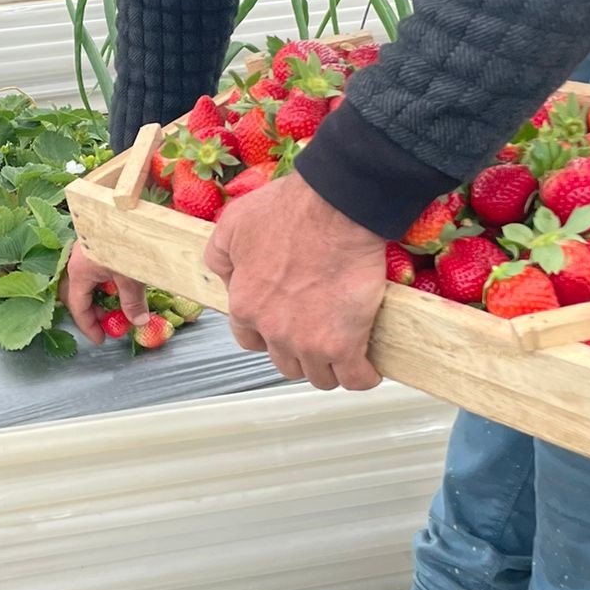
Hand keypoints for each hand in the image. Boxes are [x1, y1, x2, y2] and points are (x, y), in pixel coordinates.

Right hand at [60, 243, 148, 343]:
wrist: (124, 209)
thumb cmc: (124, 241)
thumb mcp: (130, 276)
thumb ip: (133, 301)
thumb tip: (138, 322)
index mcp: (79, 271)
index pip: (77, 307)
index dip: (88, 327)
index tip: (101, 340)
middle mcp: (78, 261)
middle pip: (76, 294)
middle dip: (90, 312)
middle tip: (107, 324)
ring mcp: (86, 251)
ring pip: (86, 281)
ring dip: (98, 296)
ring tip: (116, 304)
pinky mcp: (96, 243)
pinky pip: (94, 269)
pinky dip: (104, 282)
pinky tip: (119, 282)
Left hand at [204, 171, 386, 390]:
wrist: (336, 210)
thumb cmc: (290, 211)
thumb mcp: (234, 225)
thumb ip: (221, 257)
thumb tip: (226, 279)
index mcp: (245, 305)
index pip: (249, 340)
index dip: (267, 333)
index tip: (283, 324)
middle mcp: (272, 330)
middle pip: (285, 362)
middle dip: (299, 350)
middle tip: (316, 330)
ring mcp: (308, 342)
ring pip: (319, 376)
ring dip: (330, 366)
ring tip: (344, 347)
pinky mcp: (344, 345)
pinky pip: (355, 379)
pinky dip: (363, 375)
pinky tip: (367, 363)